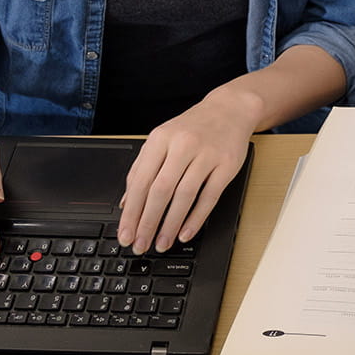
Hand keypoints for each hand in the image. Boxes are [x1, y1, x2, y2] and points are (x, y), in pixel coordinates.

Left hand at [118, 88, 257, 253]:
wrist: (229, 109)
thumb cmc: (191, 128)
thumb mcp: (162, 141)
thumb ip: (142, 169)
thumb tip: (126, 203)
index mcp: (160, 139)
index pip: (140, 181)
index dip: (131, 212)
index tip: (125, 234)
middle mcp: (182, 145)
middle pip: (160, 190)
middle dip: (147, 222)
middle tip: (140, 245)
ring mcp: (206, 154)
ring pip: (184, 196)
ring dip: (170, 224)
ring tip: (161, 244)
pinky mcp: (226, 165)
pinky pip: (209, 197)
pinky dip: (196, 218)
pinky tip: (185, 233)